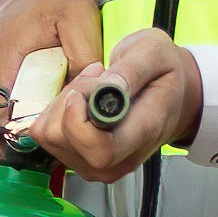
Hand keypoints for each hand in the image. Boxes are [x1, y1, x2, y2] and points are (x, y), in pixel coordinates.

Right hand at [0, 0, 101, 145]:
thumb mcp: (79, 15)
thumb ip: (85, 57)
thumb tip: (91, 97)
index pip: (9, 129)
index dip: (43, 135)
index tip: (69, 124)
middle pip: (10, 132)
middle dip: (44, 132)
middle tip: (73, 114)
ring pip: (11, 125)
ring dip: (39, 122)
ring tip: (66, 102)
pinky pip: (11, 112)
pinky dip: (33, 110)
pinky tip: (55, 96)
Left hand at [40, 31, 203, 186]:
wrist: (171, 95)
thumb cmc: (164, 73)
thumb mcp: (156, 53)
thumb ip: (132, 70)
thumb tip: (107, 88)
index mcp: (144, 133)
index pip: (101, 151)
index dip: (78, 122)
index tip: (82, 92)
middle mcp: (119, 159)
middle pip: (64, 141)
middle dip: (67, 101)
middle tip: (96, 77)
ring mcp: (97, 163)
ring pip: (50, 136)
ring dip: (63, 102)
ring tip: (93, 85)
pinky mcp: (78, 158)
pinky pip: (46, 133)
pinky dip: (58, 109)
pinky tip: (83, 97)